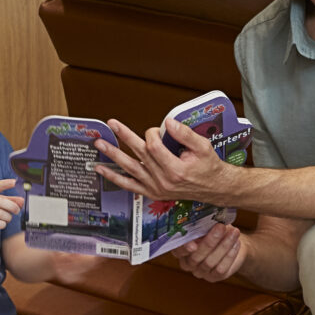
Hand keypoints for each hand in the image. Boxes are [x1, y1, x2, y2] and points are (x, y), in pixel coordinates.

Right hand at [0, 178, 21, 235]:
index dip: (6, 184)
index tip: (15, 182)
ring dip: (8, 217)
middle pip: (1, 201)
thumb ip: (10, 200)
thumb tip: (22, 201)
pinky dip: (3, 224)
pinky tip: (0, 223)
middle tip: (17, 210)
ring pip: (1, 214)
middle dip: (13, 207)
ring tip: (6, 218)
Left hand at [98, 118, 234, 203]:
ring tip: (100, 144)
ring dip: (113, 155)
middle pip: (139, 154)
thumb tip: (168, 122)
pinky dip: (114, 177)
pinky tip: (102, 169)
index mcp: (176, 169)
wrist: (214, 189)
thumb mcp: (203, 146)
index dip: (152, 133)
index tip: (157, 130)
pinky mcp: (152, 192)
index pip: (154, 146)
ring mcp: (156, 187)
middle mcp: (163, 180)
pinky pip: (129, 185)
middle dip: (124, 136)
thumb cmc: (209, 166)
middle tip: (112, 124)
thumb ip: (185, 134)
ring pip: (130, 169)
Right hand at [172, 222, 244, 282]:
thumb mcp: (207, 224)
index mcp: (181, 249)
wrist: (231, 239)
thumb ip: (203, 223)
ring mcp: (200, 272)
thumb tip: (206, 216)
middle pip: (195, 257)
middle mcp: (188, 263)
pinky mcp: (214, 277)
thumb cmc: (215, 229)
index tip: (193, 244)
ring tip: (234, 232)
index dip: (184, 248)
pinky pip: (220, 269)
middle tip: (220, 227)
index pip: (178, 251)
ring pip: (209, 263)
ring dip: (223, 246)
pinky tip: (236, 243)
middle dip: (210, 241)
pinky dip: (230, 255)